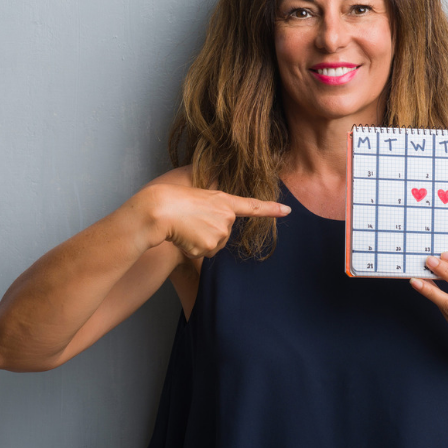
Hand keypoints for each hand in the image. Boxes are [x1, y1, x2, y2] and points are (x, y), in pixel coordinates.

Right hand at [135, 184, 290, 258]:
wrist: (160, 210)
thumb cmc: (173, 199)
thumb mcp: (200, 194)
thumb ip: (215, 208)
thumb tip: (220, 224)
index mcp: (224, 200)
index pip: (253, 206)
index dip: (271, 209)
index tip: (287, 211)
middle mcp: (227, 217)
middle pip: (224, 233)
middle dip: (209, 231)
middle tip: (191, 220)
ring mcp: (219, 233)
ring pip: (213, 245)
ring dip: (199, 241)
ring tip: (185, 227)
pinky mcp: (209, 246)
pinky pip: (202, 253)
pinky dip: (192, 248)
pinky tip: (183, 236)